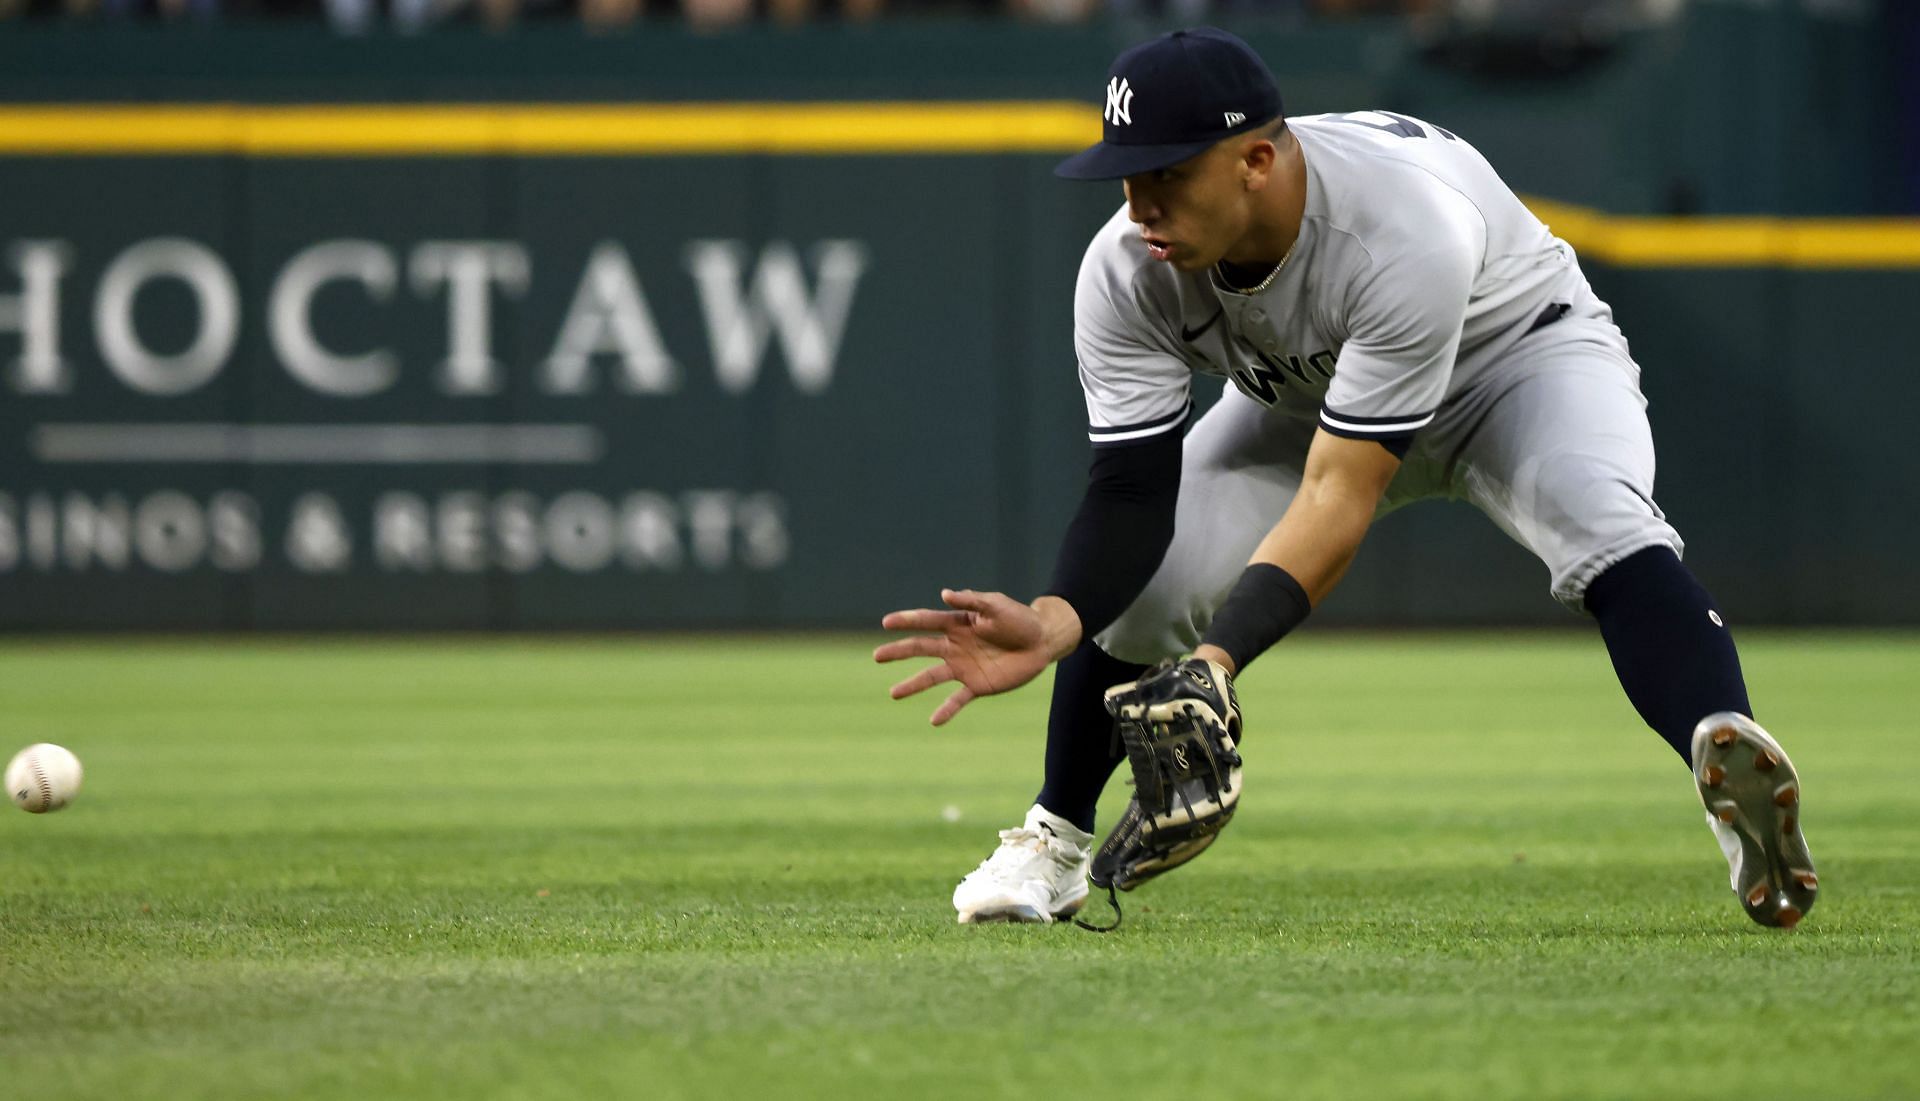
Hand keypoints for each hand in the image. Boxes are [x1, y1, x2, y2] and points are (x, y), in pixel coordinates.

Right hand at [874, 589, 1055, 725]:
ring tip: (893, 693)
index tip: (886, 623)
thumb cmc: (1019, 619)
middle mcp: (955, 646)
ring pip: (932, 676)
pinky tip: (934, 721)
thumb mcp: (996, 606)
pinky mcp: (977, 685)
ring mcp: (964, 667)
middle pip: (921, 648)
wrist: (1042, 642)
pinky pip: (957, 700)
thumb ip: (971, 601)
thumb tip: (944, 594)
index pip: (926, 621)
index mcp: (958, 624)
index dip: (906, 621)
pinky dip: (946, 710)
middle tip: (877, 656)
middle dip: (899, 651)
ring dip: (913, 685)